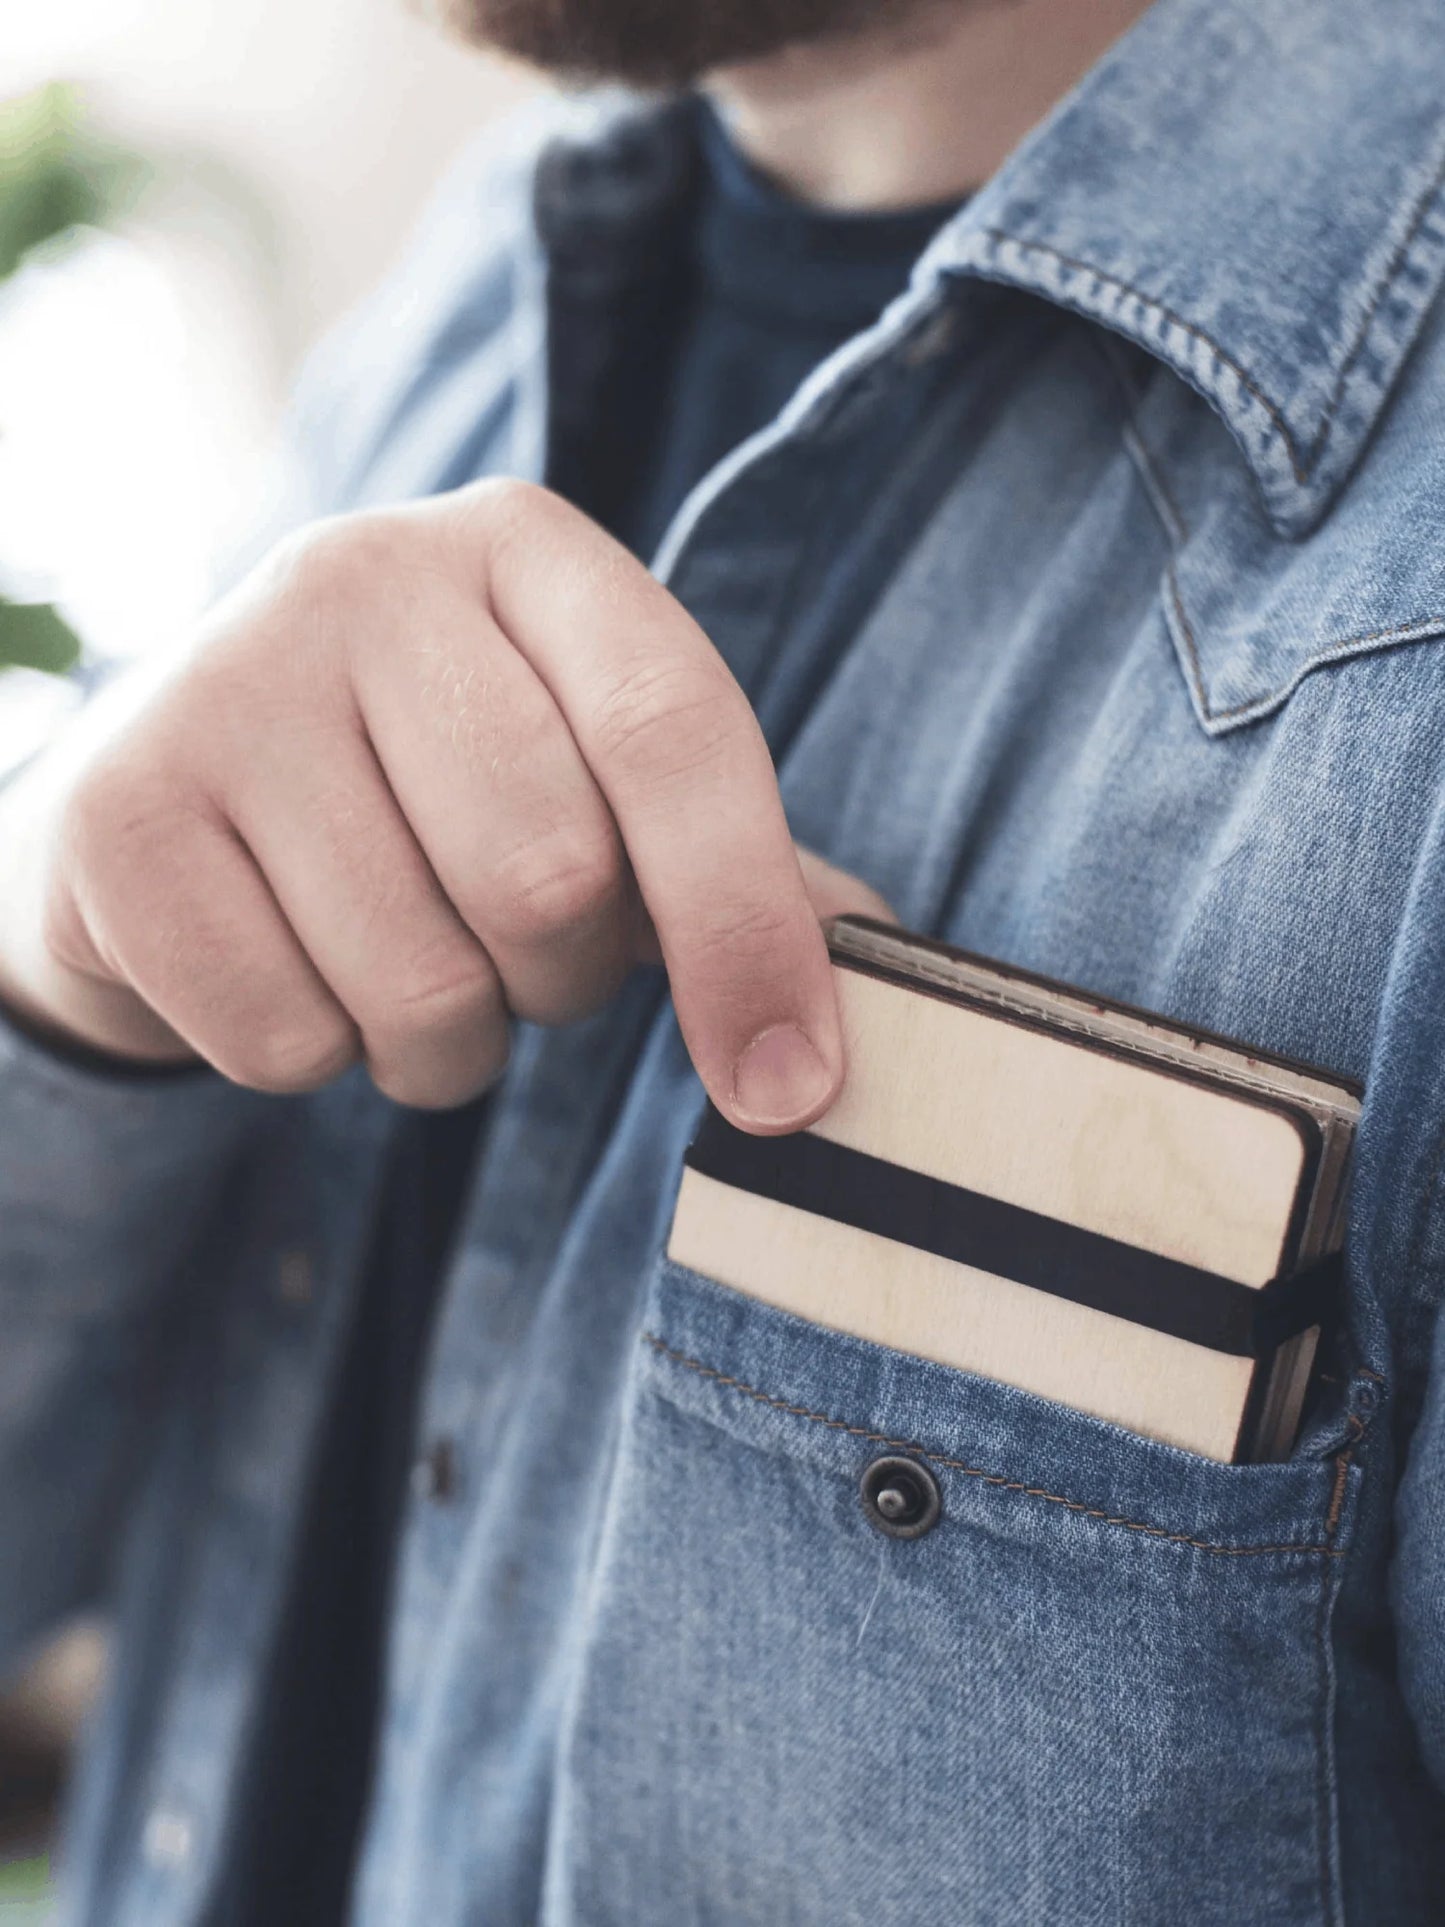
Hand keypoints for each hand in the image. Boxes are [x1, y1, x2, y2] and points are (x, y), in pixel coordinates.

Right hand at [0, 483, 890, 1131]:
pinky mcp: (117, 814)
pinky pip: (283, 1037)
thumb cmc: (428, 788)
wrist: (177, 788)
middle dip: (556, 977)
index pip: (673, 735)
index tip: (787, 1087)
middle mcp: (366, 577)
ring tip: (399, 960)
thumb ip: (727, 858)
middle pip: (547, 877)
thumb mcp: (583, 773)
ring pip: (418, 984)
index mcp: (526, 552)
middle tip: (512, 950)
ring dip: (443, 1040)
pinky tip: (290, 965)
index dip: (747, 927)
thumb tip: (880, 962)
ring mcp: (223, 683)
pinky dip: (316, 1056)